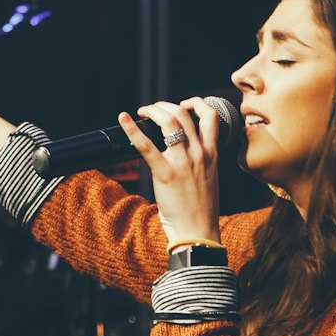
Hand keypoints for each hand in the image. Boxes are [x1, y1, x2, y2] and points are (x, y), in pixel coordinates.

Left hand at [118, 98, 220, 245]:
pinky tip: (123, 120)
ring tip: (143, 112)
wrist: (198, 231)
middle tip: (153, 110)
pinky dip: (132, 130)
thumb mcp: (208, 177)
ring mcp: (184, 162)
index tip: (183, 105)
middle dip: (165, 106)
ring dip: (153, 110)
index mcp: (212, 154)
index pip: (210, 116)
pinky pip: (147, 146)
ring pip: (169, 122)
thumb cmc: (201, 209)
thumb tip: (181, 148)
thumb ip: (199, 159)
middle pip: (183, 114)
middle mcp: (200, 153)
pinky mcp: (166, 173)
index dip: (196, 103)